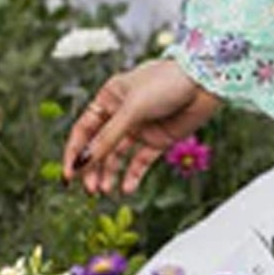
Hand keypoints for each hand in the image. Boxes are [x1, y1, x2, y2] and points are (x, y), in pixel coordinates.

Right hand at [62, 59, 222, 196]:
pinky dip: (133, 175)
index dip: (75, 153)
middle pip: (99, 147)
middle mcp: (121, 114)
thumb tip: (83, 162)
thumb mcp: (133, 109)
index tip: (69, 175)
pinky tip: (127, 189)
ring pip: (118, 157)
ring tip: (106, 191)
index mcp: (108, 99)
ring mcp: (140, 128)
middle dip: (93, 169)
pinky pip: (141, 161)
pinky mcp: (159, 140)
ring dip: (110, 174)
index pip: (84, 130)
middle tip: (90, 190)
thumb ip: (108, 137)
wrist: (204, 83)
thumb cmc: (165, 84)